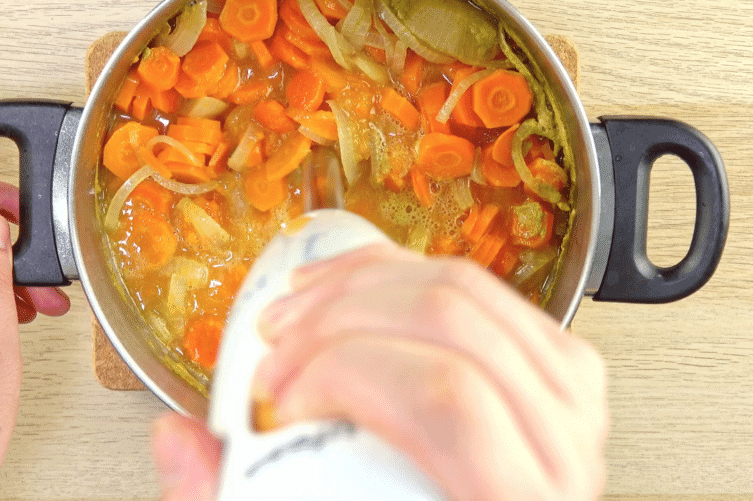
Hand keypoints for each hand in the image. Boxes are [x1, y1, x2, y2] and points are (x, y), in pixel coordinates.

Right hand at [151, 243, 607, 500]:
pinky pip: (481, 286)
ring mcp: (571, 396)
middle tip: (277, 352)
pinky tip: (348, 288)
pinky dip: (401, 274)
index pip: (447, 399)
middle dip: (337, 320)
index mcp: (519, 500)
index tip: (277, 399)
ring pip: (467, 287)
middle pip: (452, 323)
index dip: (343, 373)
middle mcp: (562, 445)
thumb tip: (181, 441)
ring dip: (363, 283)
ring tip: (298, 313)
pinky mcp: (557, 365)